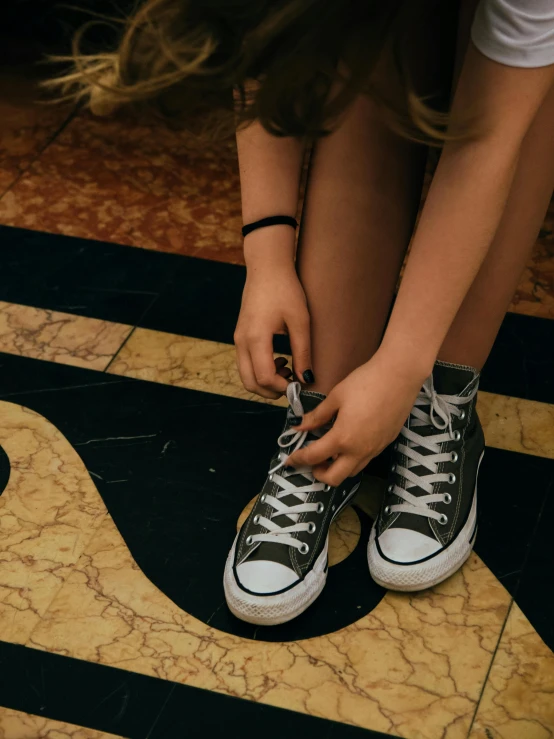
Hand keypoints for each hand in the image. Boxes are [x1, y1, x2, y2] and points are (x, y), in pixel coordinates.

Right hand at [234, 261, 312, 398]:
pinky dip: (260, 370)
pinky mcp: (239, 336)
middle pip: (250, 382)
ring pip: (246, 375)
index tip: (300, 385)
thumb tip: (306, 379)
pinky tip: (280, 360)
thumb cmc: (286, 290)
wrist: (267, 267)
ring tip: (289, 369)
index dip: (283, 387)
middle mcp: (242, 341)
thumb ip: (302, 352)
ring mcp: (238, 339)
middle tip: (293, 385)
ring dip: (265, 381)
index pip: (265, 377)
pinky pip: (246, 364)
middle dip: (271, 391)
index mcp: (256, 338)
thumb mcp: (300, 321)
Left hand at [287, 350, 427, 485]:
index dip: (298, 459)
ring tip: (329, 452)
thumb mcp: (335, 397)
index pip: (314, 457)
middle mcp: (359, 450)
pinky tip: (349, 442)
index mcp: (342, 438)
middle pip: (334, 478)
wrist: (399, 376)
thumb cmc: (365, 382)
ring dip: (336, 468)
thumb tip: (300, 426)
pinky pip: (365, 460)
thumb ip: (317, 416)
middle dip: (319, 474)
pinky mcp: (386, 443)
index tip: (290, 459)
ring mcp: (374, 449)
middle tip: (311, 460)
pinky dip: (352, 459)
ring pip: (352, 471)